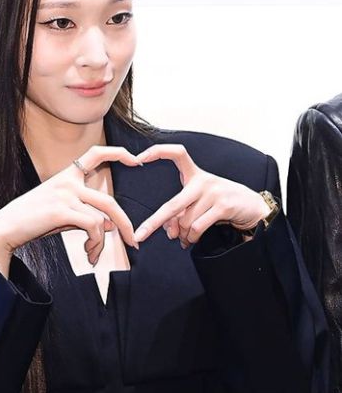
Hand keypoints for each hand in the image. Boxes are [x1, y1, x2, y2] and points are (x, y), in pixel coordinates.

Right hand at [0, 146, 141, 266]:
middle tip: (133, 242)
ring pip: (102, 218)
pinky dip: (95, 244)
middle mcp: (68, 181)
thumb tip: (110, 225)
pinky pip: (93, 226)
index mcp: (66, 176)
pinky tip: (88, 254)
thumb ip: (86, 215)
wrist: (5, 228)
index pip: (95, 154)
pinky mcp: (62, 210)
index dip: (117, 153)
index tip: (135, 159)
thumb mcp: (62, 215)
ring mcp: (65, 194)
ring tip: (93, 255)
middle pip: (108, 201)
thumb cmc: (31, 221)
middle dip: (125, 224)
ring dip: (102, 243)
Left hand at [132, 144, 271, 247]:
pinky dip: (193, 238)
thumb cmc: (222, 203)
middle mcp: (203, 181)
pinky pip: (198, 227)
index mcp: (195, 175)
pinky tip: (193, 240)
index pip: (177, 154)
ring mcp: (213, 192)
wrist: (253, 207)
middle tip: (140, 235)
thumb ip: (182, 214)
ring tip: (186, 239)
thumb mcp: (200, 204)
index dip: (158, 152)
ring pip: (186, 222)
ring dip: (184, 235)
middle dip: (153, 222)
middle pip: (172, 204)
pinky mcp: (223, 205)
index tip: (139, 157)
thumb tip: (170, 232)